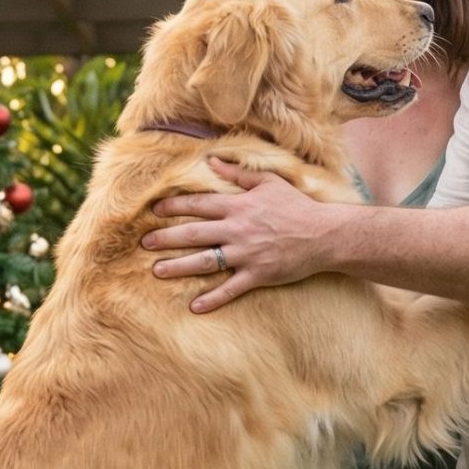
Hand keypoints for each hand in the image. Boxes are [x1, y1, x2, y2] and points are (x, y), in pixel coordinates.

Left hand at [142, 160, 339, 311]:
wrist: (324, 234)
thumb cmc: (296, 207)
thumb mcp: (268, 183)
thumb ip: (238, 174)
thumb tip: (213, 162)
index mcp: (238, 206)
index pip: (198, 204)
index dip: (174, 206)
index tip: (153, 209)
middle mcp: (237, 230)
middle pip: (194, 233)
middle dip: (166, 238)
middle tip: (144, 242)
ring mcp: (246, 254)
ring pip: (205, 261)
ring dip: (179, 267)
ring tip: (156, 271)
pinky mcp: (258, 275)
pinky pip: (230, 289)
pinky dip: (213, 299)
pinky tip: (194, 307)